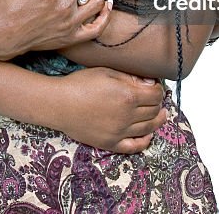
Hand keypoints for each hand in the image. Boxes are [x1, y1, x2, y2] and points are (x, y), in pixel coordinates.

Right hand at [53, 67, 167, 152]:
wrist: (59, 104)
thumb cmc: (80, 84)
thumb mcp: (106, 72)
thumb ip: (130, 78)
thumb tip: (150, 83)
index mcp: (128, 95)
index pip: (156, 95)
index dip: (159, 90)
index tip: (156, 87)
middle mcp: (128, 116)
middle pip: (154, 111)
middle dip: (158, 104)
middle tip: (156, 99)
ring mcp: (120, 132)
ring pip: (148, 128)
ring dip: (157, 120)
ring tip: (159, 115)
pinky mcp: (111, 143)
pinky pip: (134, 146)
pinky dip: (144, 141)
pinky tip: (147, 135)